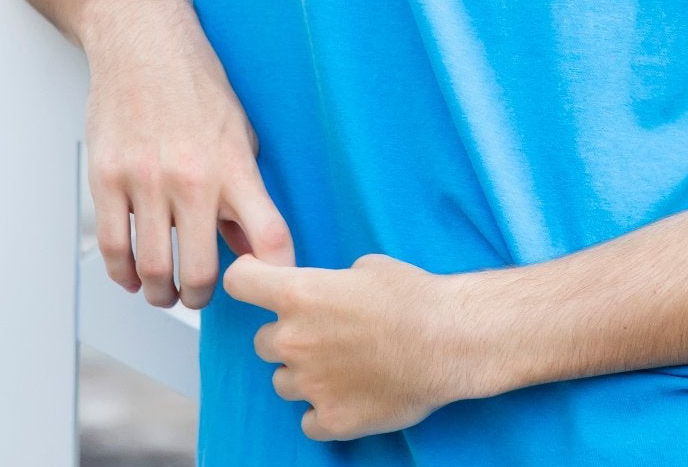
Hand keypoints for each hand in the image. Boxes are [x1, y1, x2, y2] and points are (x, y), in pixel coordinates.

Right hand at [83, 0, 295, 308]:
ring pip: (154, 269)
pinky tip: (134, 271)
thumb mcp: (240, 131)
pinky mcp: (107, 179)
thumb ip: (245, 190)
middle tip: (202, 293)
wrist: (143, 42)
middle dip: (203, 295)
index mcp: (234, 165)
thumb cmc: (195, 83)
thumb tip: (248, 245)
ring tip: (167, 289)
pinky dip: (124, 272)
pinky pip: (113, 247)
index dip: (276, 274)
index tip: (272, 287)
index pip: (269, 236)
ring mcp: (146, 180)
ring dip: (162, 291)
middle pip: (202, 271)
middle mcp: (192, 178)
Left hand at [223, 251, 470, 440]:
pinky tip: (350, 394)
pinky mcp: (331, 420)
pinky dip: (323, 410)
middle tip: (322, 333)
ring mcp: (310, 384)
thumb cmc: (412, 295)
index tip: (256, 280)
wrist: (447, 340)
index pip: (240, 282)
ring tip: (341, 366)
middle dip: (287, 336)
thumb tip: (329, 294)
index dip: (246, 277)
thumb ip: (332, 283)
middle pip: (262, 342)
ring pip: (282, 382)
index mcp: (299, 294)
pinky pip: (309, 419)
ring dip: (303, 374)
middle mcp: (294, 339)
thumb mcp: (368, 267)